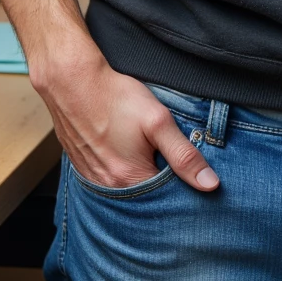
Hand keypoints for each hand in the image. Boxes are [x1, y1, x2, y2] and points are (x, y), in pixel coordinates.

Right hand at [35, 41, 219, 192]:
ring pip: (124, 187)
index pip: (165, 201)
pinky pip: (106, 178)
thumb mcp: (158, 121)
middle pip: (143, 196)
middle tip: (164, 155)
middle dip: (159, 182)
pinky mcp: (81, 165)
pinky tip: (123, 149)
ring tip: (144, 150)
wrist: (71, 80)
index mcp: (129, 180)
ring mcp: (91, 177)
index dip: (181, 186)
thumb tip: (210, 184)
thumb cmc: (114, 96)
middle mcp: (107, 187)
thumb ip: (184, 154)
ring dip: (138, 174)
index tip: (187, 169)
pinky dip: (119, 169)